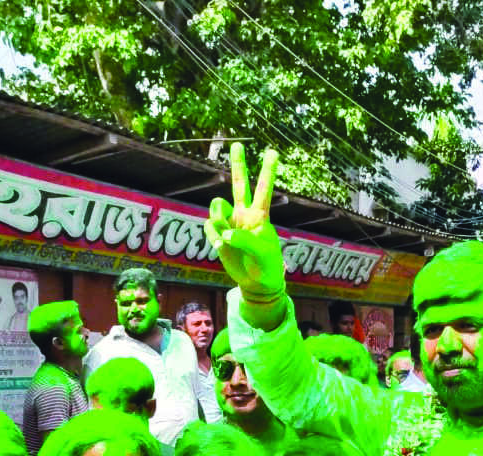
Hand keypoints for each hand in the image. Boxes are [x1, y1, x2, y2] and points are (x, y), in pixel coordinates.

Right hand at [205, 143, 286, 301]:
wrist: (256, 283)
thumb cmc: (267, 266)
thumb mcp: (262, 254)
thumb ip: (245, 240)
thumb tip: (225, 233)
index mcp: (260, 216)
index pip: (263, 189)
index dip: (267, 171)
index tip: (272, 151)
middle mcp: (244, 214)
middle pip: (239, 184)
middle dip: (238, 164)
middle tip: (237, 144)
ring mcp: (230, 223)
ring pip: (217, 206)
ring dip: (219, 218)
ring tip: (226, 237)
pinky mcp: (218, 234)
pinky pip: (210, 226)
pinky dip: (213, 235)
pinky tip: (221, 246)